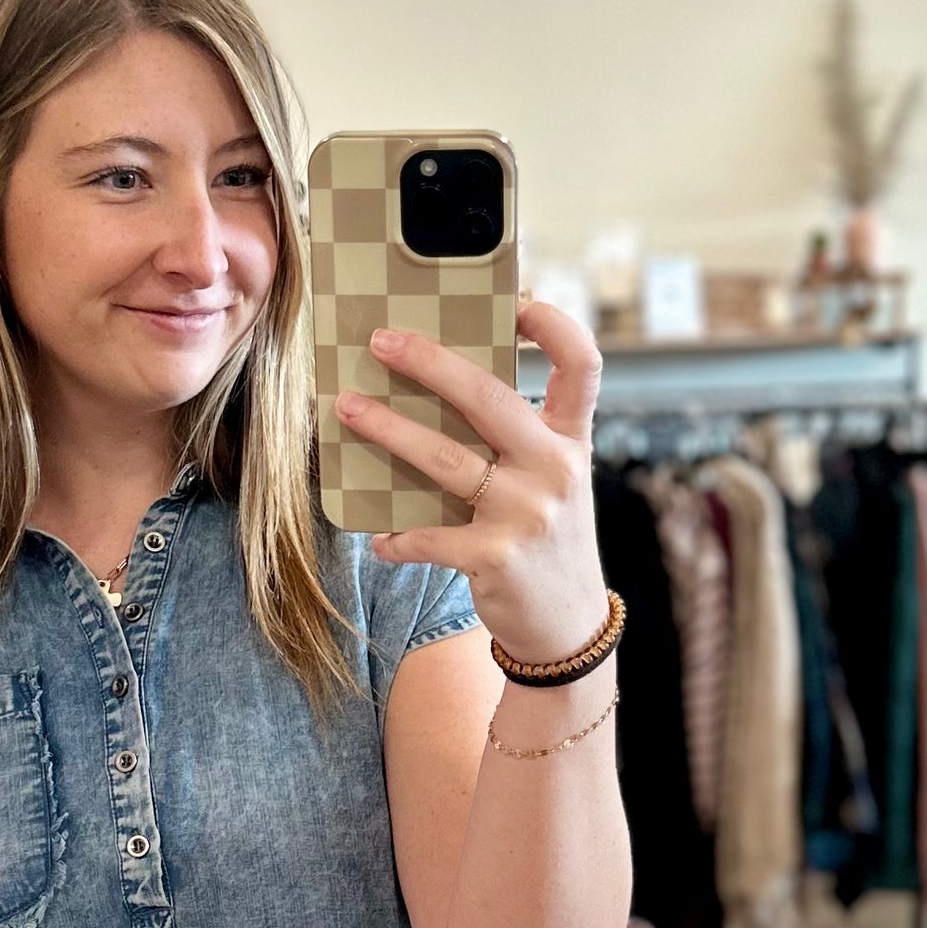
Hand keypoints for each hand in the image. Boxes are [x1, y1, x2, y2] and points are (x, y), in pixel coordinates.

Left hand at [337, 298, 610, 666]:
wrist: (568, 626)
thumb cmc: (547, 540)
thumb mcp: (553, 481)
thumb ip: (517, 439)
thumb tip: (440, 389)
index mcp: (573, 439)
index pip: (581, 363)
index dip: (552, 324)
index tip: (515, 300)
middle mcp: (556, 468)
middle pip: (487, 396)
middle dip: (427, 362)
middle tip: (381, 342)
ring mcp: (527, 513)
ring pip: (442, 457)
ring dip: (386, 430)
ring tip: (346, 408)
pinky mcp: (496, 556)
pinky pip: (427, 536)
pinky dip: (396, 538)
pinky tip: (378, 538)